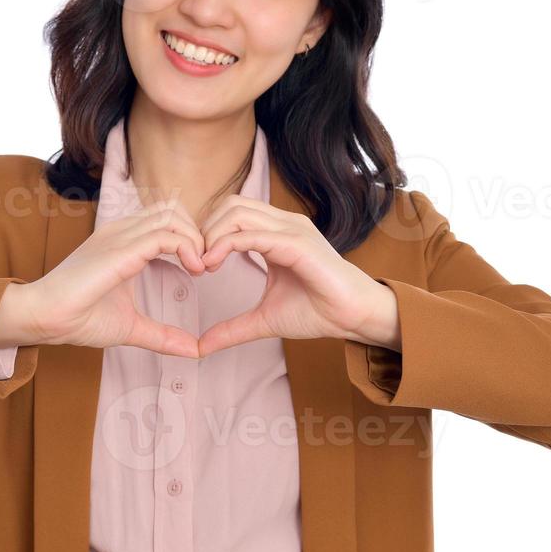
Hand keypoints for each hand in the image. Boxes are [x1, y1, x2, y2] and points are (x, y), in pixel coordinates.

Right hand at [21, 198, 208, 358]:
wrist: (44, 318)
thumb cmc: (79, 318)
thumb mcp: (131, 326)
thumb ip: (162, 335)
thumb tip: (192, 350)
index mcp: (123, 240)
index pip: (167, 218)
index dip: (190, 237)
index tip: (200, 269)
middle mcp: (122, 231)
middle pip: (174, 209)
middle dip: (198, 233)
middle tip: (204, 267)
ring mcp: (120, 236)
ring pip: (172, 216)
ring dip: (195, 239)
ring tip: (200, 268)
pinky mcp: (120, 249)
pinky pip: (164, 235)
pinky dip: (187, 248)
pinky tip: (192, 270)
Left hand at [195, 195, 395, 357]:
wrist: (353, 316)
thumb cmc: (317, 311)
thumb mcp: (264, 319)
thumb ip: (232, 328)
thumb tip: (201, 347)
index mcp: (276, 232)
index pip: (232, 212)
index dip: (208, 233)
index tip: (198, 264)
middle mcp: (283, 223)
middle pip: (230, 204)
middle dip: (206, 229)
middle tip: (197, 262)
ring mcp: (291, 229)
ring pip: (237, 213)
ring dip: (212, 235)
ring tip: (204, 265)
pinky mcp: (297, 243)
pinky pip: (253, 234)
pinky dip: (226, 245)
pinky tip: (214, 264)